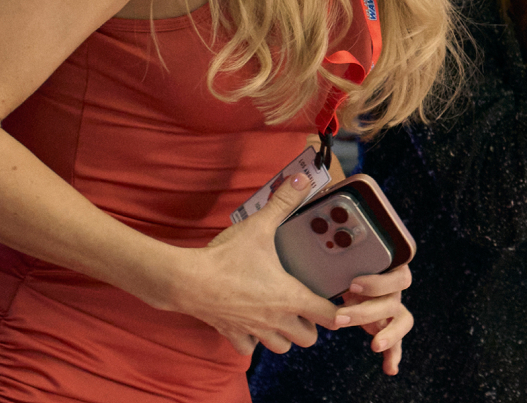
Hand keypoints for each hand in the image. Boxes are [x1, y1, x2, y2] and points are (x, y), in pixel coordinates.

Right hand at [164, 173, 341, 356]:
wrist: (186, 281)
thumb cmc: (226, 257)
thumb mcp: (259, 226)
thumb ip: (283, 203)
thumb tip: (302, 179)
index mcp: (290, 296)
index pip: (327, 316)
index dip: (338, 312)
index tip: (340, 304)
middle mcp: (275, 319)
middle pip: (307, 338)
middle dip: (311, 326)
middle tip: (308, 308)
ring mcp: (253, 330)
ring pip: (281, 347)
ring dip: (285, 336)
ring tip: (283, 317)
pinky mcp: (231, 334)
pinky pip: (248, 348)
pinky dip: (253, 341)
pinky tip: (253, 324)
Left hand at [334, 263, 414, 374]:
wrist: (344, 277)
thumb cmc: (344, 267)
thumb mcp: (343, 260)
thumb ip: (340, 258)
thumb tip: (324, 250)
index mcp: (390, 269)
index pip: (397, 274)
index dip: (378, 282)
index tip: (353, 285)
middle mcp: (394, 289)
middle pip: (393, 300)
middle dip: (366, 311)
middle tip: (340, 317)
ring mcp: (394, 309)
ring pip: (402, 320)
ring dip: (389, 334)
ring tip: (375, 345)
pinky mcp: (389, 327)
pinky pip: (397, 342)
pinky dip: (393, 355)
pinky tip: (389, 369)